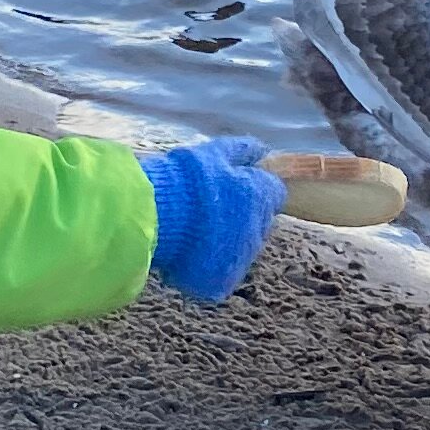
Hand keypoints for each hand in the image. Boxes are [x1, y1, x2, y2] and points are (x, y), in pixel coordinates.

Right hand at [140, 139, 286, 301]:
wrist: (155, 216)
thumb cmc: (184, 180)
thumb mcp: (213, 153)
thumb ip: (242, 151)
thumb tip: (263, 149)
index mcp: (259, 196)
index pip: (274, 194)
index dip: (253, 190)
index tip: (232, 190)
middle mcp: (257, 229)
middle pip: (258, 224)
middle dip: (239, 219)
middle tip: (208, 214)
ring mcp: (241, 258)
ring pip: (240, 251)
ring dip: (225, 244)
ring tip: (193, 236)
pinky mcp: (222, 281)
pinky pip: (221, 276)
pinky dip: (208, 268)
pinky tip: (187, 257)